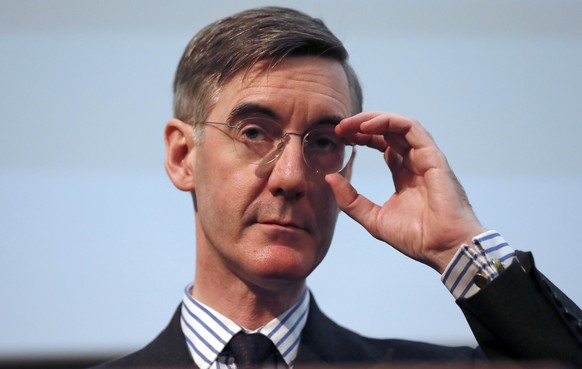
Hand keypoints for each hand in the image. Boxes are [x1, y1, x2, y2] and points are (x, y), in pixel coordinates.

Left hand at [325, 112, 485, 272]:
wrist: (443, 249)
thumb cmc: (417, 237)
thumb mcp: (373, 219)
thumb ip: (351, 200)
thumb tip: (329, 178)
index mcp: (403, 174)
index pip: (381, 144)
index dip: (361, 137)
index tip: (340, 137)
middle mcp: (414, 162)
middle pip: (387, 131)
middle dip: (362, 125)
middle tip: (340, 128)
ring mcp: (424, 157)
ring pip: (398, 125)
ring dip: (372, 119)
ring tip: (350, 125)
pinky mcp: (432, 156)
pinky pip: (410, 128)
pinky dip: (388, 122)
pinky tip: (366, 127)